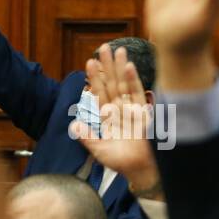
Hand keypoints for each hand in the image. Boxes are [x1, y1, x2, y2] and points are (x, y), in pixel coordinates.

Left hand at [74, 45, 159, 195]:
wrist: (140, 171)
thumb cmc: (121, 163)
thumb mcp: (99, 150)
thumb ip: (87, 137)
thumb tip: (74, 124)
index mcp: (106, 117)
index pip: (99, 93)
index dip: (94, 78)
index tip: (89, 63)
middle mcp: (119, 110)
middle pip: (112, 83)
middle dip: (108, 66)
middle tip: (105, 48)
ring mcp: (132, 110)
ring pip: (125, 85)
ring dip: (121, 68)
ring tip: (118, 50)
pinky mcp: (144, 114)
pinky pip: (138, 94)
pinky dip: (134, 81)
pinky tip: (129, 68)